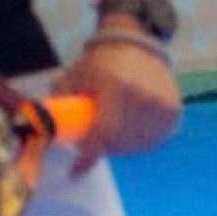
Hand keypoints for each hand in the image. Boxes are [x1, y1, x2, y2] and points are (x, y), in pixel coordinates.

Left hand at [61, 37, 182, 172]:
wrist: (138, 43)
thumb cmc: (101, 62)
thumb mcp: (74, 76)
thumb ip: (59, 101)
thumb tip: (43, 128)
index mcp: (117, 88)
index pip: (102, 133)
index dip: (87, 157)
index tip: (74, 172)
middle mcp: (143, 99)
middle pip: (117, 143)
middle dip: (101, 146)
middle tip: (93, 138)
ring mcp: (162, 108)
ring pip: (135, 146)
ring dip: (120, 145)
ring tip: (112, 127)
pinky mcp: (173, 114)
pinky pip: (152, 140)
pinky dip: (138, 141)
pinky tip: (129, 128)